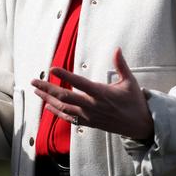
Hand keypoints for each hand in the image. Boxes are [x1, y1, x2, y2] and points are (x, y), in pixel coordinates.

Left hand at [31, 48, 153, 139]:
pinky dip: (57, 112)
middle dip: (48, 89)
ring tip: (36, 91)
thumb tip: (117, 49)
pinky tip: (47, 107)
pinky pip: (69, 118)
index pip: (79, 83)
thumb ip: (121, 65)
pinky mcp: (89, 123)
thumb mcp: (130, 81)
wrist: (140, 126)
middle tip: (34, 81)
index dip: (65, 75)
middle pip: (65, 97)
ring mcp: (89, 116)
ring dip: (48, 100)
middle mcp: (92, 106)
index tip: (52, 68)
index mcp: (101, 93)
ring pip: (64, 108)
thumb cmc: (134, 102)